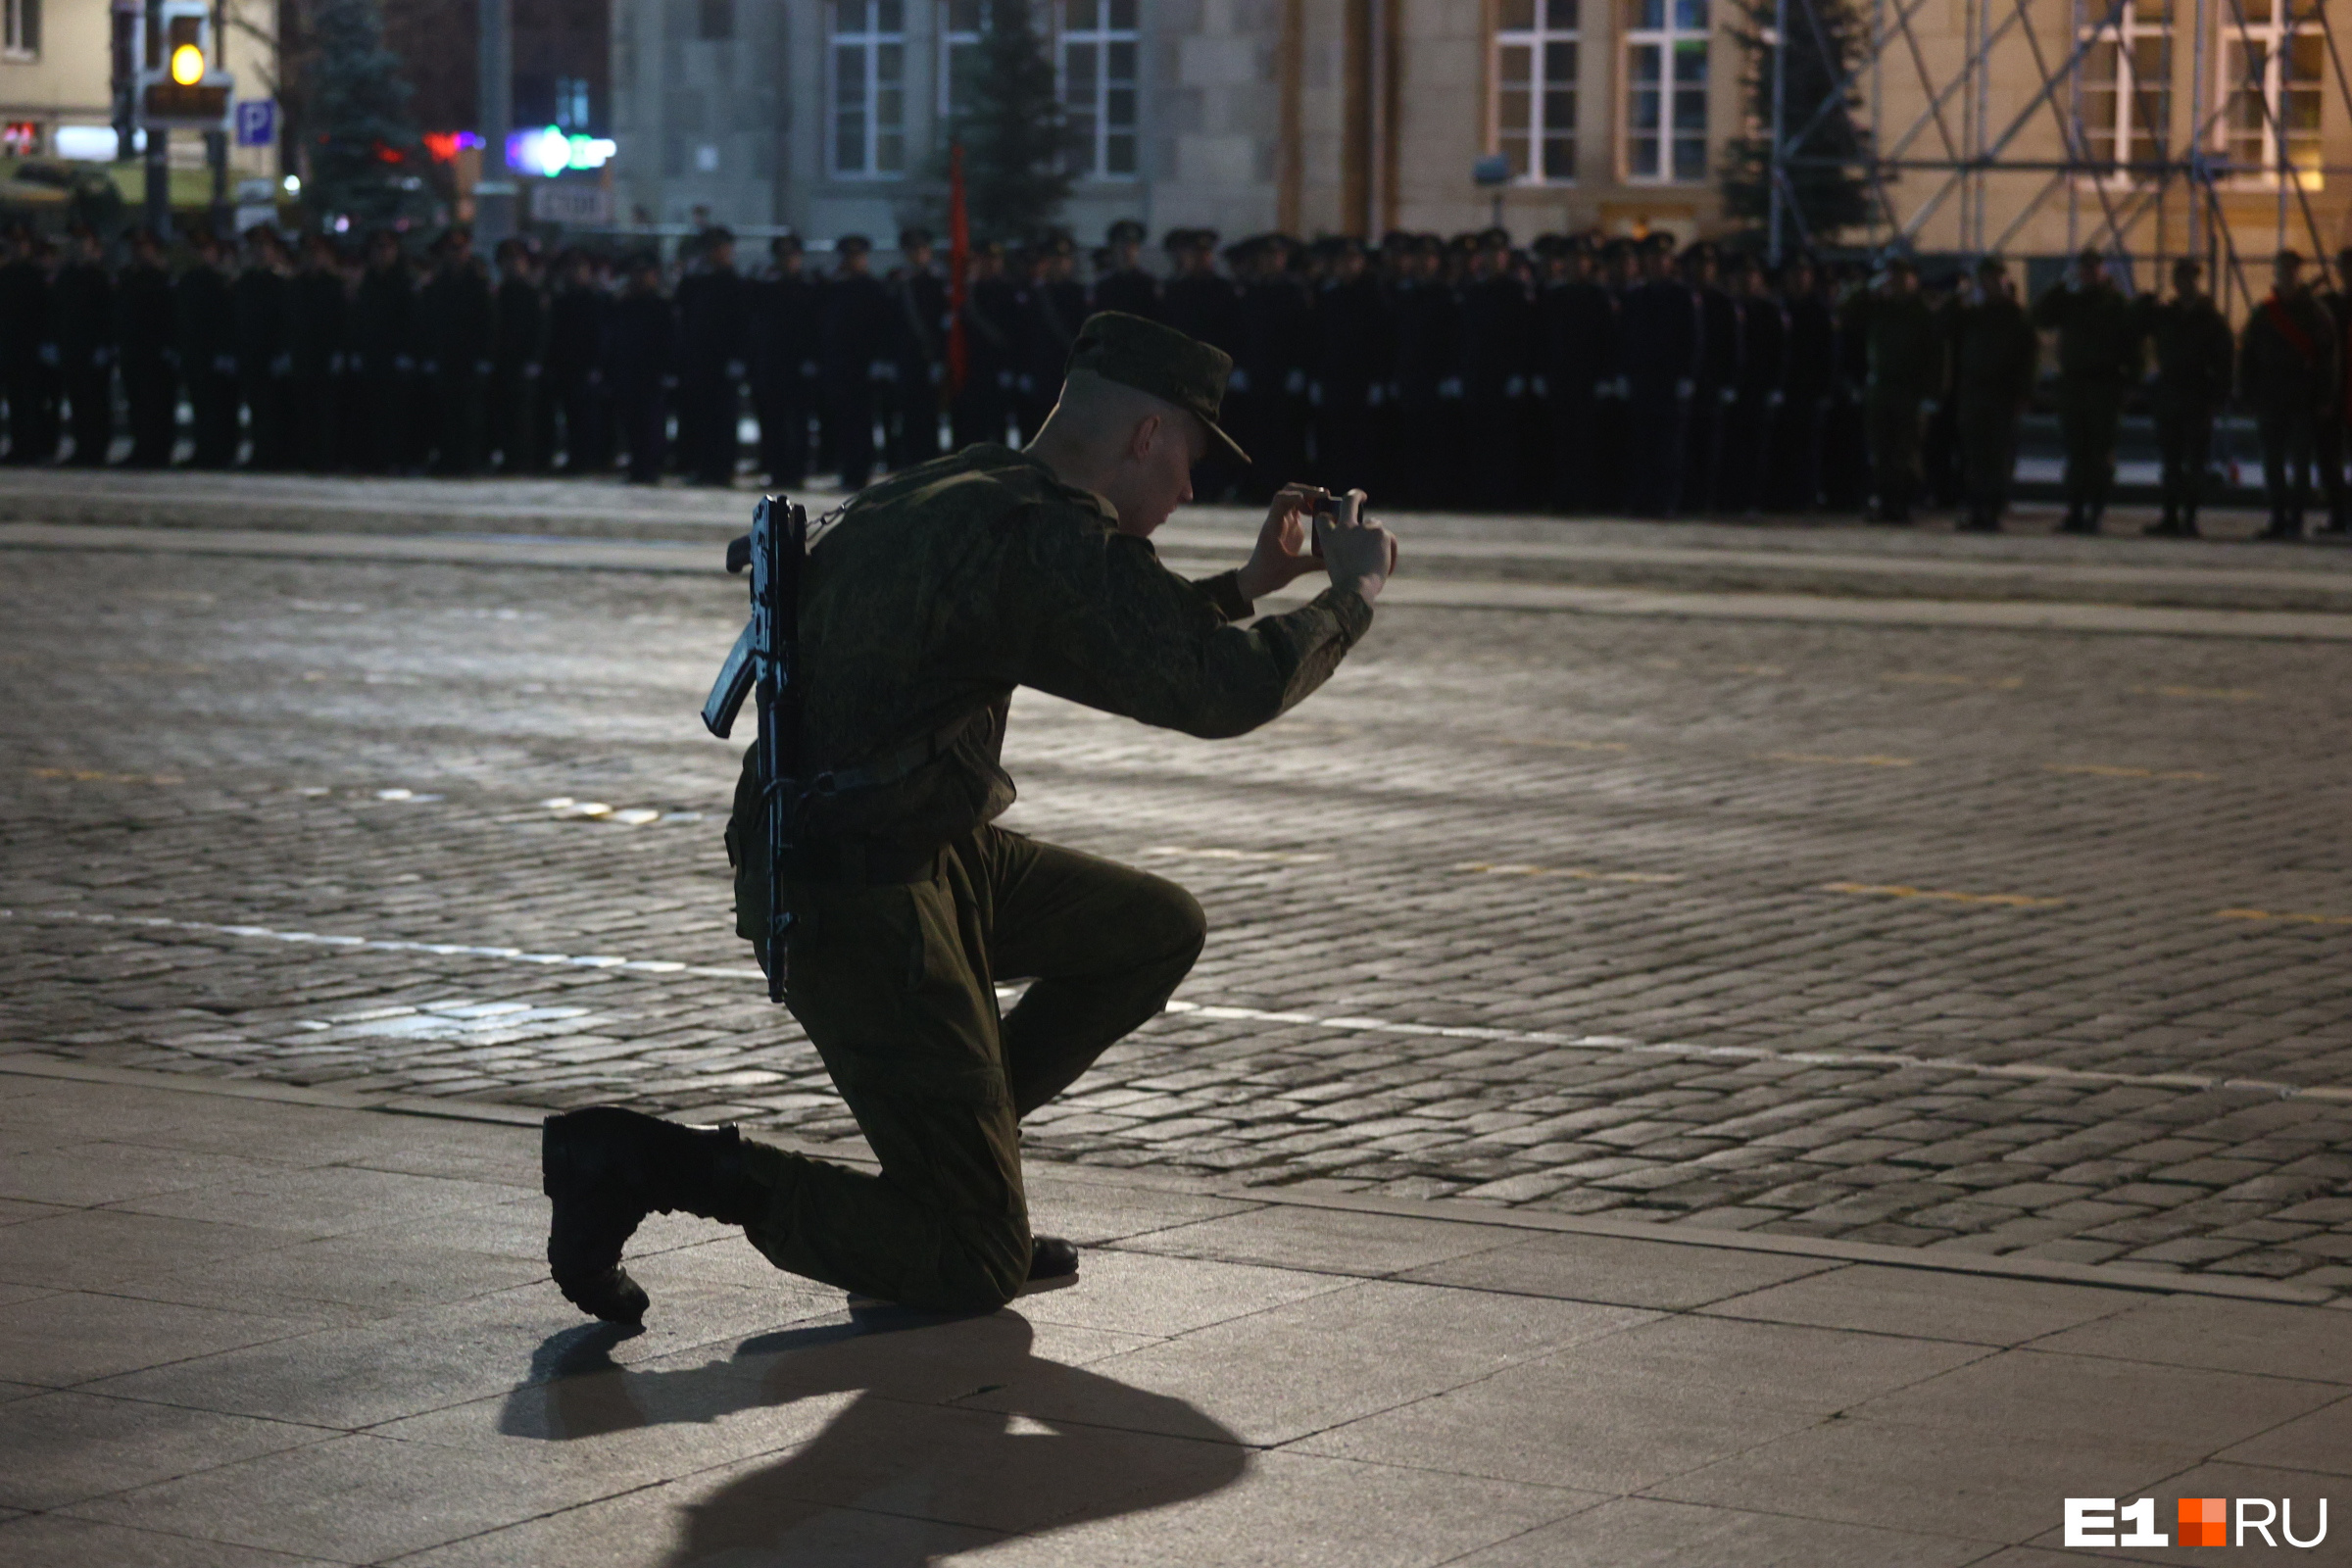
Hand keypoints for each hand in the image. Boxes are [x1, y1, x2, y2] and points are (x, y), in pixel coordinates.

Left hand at [1235, 483, 1327, 602]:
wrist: (1258, 578)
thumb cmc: (1269, 575)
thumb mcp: (1292, 570)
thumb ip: (1313, 564)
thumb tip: (1334, 562)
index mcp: (1274, 527)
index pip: (1279, 502)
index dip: (1295, 496)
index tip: (1312, 500)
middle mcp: (1277, 520)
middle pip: (1288, 492)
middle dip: (1307, 490)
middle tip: (1326, 495)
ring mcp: (1283, 522)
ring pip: (1294, 498)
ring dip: (1310, 496)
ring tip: (1328, 502)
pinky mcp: (1289, 526)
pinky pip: (1299, 508)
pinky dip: (1311, 506)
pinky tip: (1323, 512)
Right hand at [1317, 490, 1397, 603]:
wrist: (1355, 589)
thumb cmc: (1345, 585)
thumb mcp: (1335, 565)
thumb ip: (1343, 551)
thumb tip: (1358, 549)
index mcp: (1328, 538)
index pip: (1323, 518)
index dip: (1328, 517)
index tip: (1332, 517)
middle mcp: (1344, 528)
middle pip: (1349, 501)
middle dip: (1356, 495)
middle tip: (1362, 497)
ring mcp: (1363, 528)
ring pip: (1375, 525)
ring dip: (1378, 539)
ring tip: (1379, 561)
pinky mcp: (1380, 532)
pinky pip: (1388, 539)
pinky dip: (1389, 552)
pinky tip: (1387, 567)